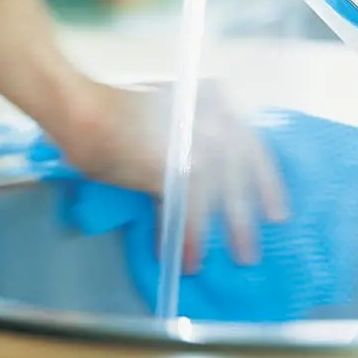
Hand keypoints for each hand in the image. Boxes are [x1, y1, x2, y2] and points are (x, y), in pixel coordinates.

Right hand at [64, 79, 288, 272]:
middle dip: (247, 215)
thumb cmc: (118, 114)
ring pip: (219, 192)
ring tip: (237, 257)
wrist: (82, 110)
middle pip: (240, 173)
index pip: (250, 146)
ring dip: (229, 228)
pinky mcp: (168, 166)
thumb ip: (196, 142)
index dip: (265, 183)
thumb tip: (212, 180)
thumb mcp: (172, 121)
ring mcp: (191, 141)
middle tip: (254, 248)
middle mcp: (210, 116)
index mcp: (214, 101)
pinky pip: (186, 207)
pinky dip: (189, 235)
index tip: (275, 212)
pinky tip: (189, 257)